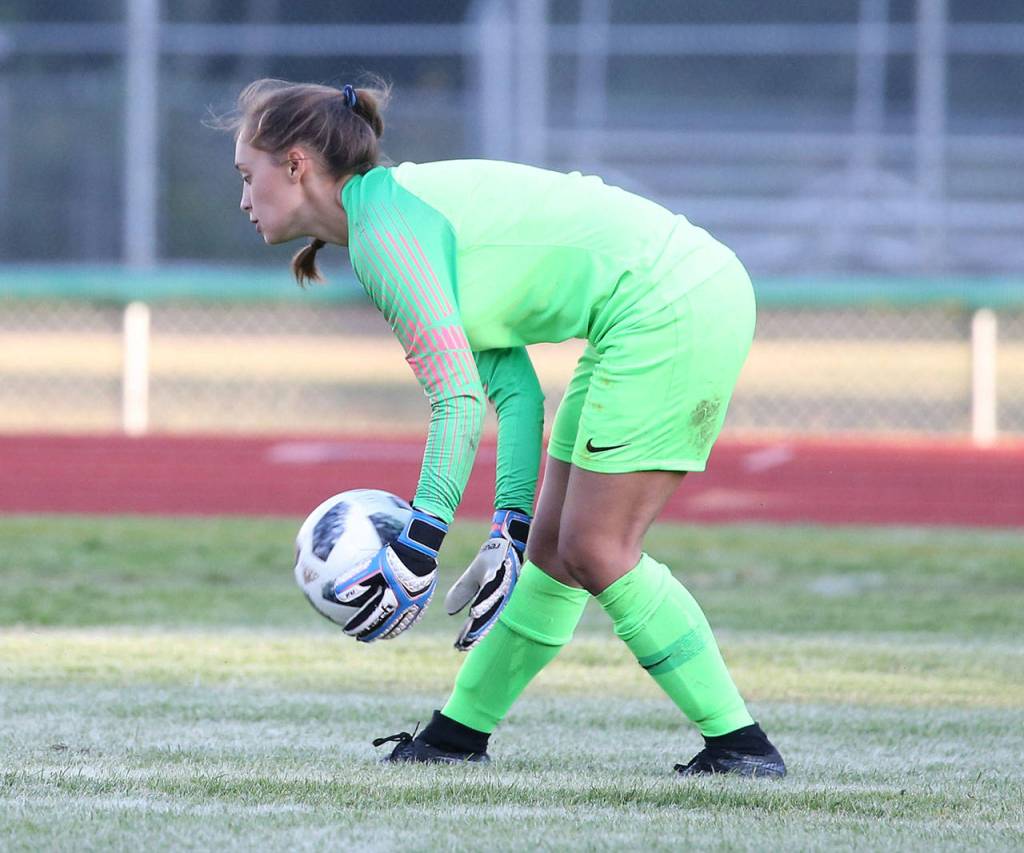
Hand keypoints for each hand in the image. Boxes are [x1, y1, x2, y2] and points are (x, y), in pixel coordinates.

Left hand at [325, 507, 446, 641]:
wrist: (420, 550)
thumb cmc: (394, 557)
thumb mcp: (371, 567)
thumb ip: (355, 580)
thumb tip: (336, 592)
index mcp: (392, 600)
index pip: (372, 619)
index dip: (359, 627)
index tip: (348, 632)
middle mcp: (405, 606)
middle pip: (387, 627)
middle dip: (372, 634)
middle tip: (361, 638)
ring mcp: (417, 605)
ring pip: (401, 625)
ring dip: (388, 632)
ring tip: (381, 635)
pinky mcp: (424, 600)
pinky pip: (413, 618)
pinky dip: (403, 624)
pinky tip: (400, 624)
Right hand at [444, 509, 530, 650]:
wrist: (503, 541)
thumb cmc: (490, 561)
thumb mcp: (472, 579)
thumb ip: (462, 593)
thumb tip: (449, 610)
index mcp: (492, 598)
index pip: (480, 620)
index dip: (471, 634)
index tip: (459, 647)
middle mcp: (499, 594)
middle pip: (487, 617)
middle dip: (476, 631)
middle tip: (464, 645)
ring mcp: (502, 583)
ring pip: (490, 604)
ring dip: (480, 617)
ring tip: (469, 629)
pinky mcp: (500, 571)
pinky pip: (491, 586)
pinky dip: (484, 599)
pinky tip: (476, 610)